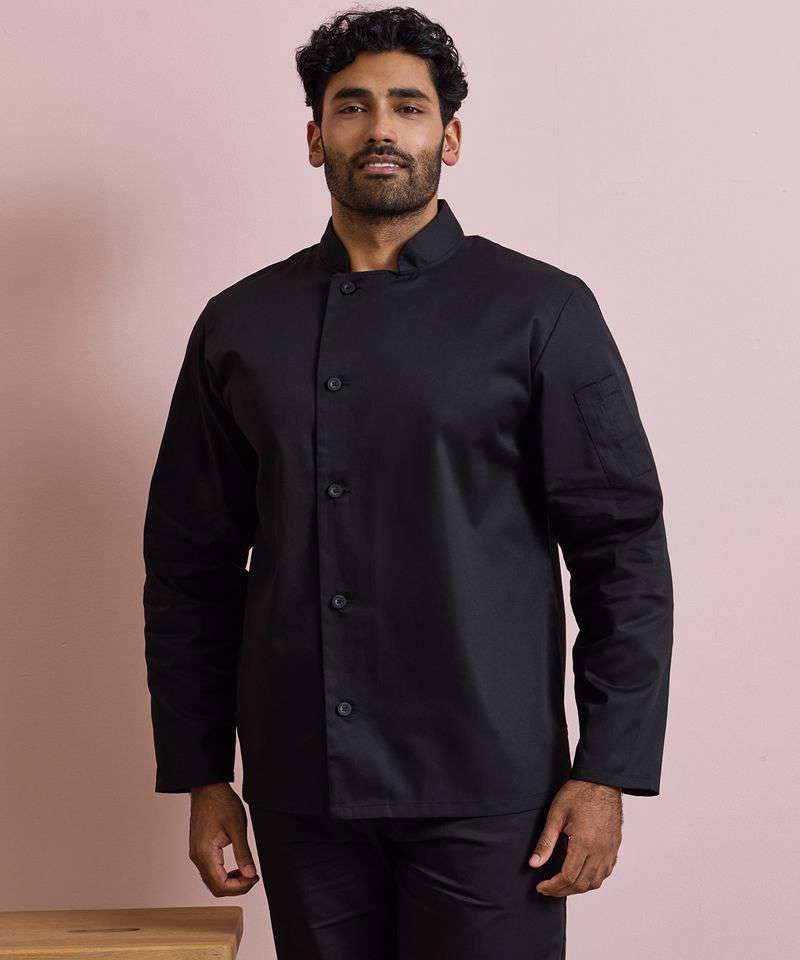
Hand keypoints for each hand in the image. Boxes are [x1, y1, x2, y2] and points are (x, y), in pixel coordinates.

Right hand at [188, 782, 260, 896]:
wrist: (207, 788)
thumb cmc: (221, 802)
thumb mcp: (237, 827)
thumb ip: (243, 853)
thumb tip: (251, 874)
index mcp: (205, 853)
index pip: (220, 885)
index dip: (240, 887)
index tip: (255, 878)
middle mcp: (197, 857)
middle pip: (215, 887)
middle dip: (236, 887)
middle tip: (253, 877)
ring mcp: (196, 854)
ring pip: (211, 881)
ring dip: (230, 882)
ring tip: (248, 872)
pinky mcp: (199, 850)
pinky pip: (209, 871)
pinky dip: (223, 874)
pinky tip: (237, 867)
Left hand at [528, 778, 621, 895]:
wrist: (602, 780)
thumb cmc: (578, 793)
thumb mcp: (556, 815)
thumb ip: (545, 842)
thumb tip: (534, 864)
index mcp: (584, 843)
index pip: (568, 877)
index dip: (553, 886)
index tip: (541, 887)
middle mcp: (600, 850)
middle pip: (582, 884)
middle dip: (563, 891)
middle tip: (548, 889)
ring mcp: (610, 849)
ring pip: (596, 882)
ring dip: (579, 888)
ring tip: (563, 885)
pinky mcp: (615, 846)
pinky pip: (606, 872)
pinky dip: (593, 879)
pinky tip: (582, 874)